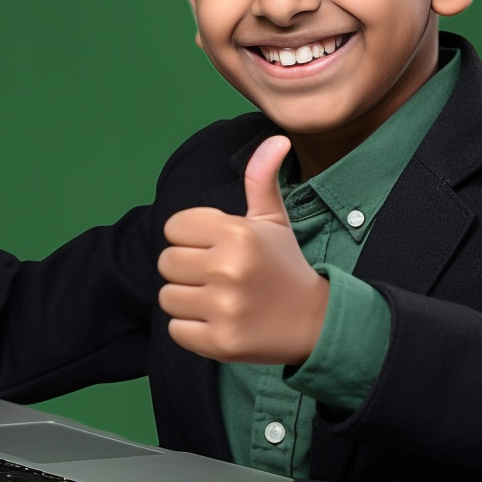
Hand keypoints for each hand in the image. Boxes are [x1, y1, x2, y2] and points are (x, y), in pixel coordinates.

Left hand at [158, 135, 329, 364]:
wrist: (315, 323)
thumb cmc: (285, 266)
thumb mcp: (274, 222)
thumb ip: (262, 180)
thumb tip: (276, 139)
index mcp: (237, 233)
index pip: (174, 228)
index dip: (190, 237)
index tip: (213, 248)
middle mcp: (229, 268)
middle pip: (166, 262)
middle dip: (187, 269)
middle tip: (216, 276)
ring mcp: (224, 308)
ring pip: (168, 296)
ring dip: (188, 299)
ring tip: (219, 298)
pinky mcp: (220, 342)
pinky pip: (177, 329)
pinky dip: (192, 328)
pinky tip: (220, 321)